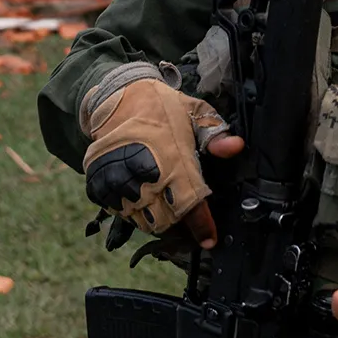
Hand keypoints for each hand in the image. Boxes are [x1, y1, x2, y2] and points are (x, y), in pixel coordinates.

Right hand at [81, 75, 239, 241]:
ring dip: (156, 219)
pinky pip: (122, 214)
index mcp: (172, 160)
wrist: (114, 97)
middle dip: (179, 223)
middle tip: (185, 212)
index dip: (201, 226)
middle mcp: (144, 177)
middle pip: (167, 221)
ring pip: (143, 221)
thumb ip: (215, 133)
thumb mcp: (193, 111)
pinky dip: (133, 211)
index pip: (190, 204)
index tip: (209, 240)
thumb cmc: (159, 106)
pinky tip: (142, 194)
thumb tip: (236, 147)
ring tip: (163, 203)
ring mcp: (119, 184)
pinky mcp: (101, 187)